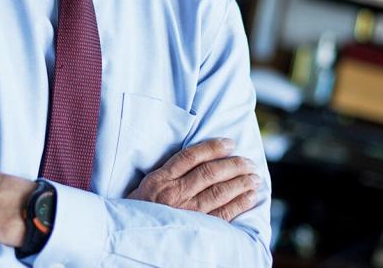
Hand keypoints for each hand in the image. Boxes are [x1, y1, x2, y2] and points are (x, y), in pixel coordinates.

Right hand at [126, 138, 260, 221]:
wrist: (128, 238)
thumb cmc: (138, 212)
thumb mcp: (145, 187)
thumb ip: (166, 175)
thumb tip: (196, 161)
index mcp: (160, 180)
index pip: (191, 157)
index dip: (213, 148)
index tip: (230, 143)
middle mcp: (173, 193)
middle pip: (209, 173)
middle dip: (233, 165)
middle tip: (249, 162)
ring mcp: (186, 212)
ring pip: (219, 192)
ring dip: (240, 183)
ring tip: (254, 178)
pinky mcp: (195, 229)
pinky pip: (221, 214)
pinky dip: (238, 204)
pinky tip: (249, 197)